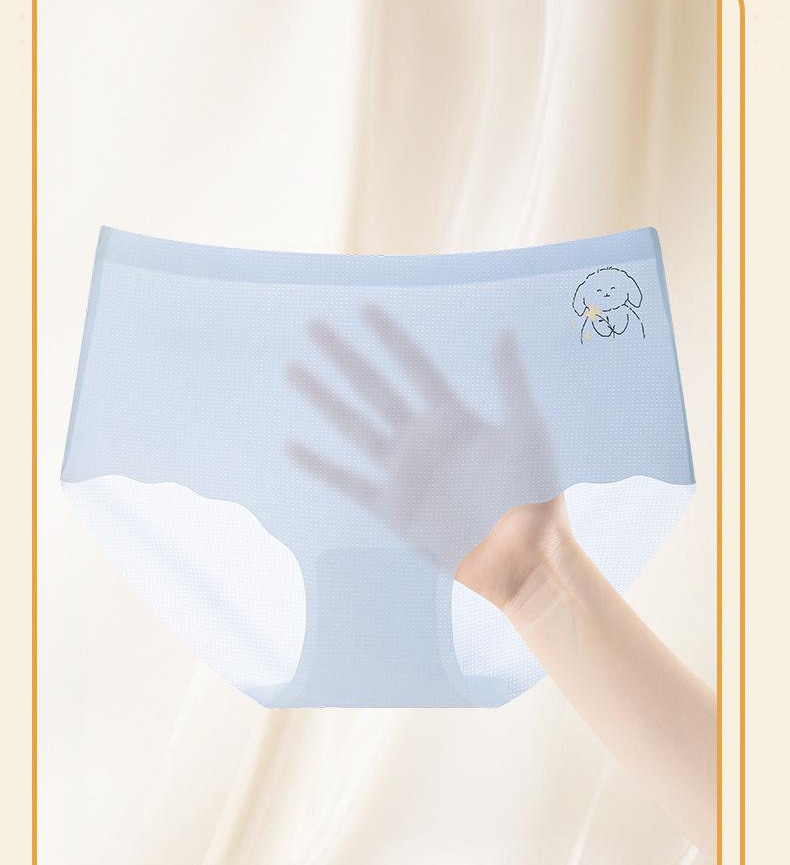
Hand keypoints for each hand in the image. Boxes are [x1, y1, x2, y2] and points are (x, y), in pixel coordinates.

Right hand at [286, 304, 569, 607]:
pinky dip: (320, 465)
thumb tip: (503, 329)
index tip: (364, 307)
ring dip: (323, 398)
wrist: (525, 557)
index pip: (414, 366)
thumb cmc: (537, 495)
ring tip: (293, 369)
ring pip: (353, 426)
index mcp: (455, 419)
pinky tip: (291, 446)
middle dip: (344, 357)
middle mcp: (423, 440)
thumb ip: (510, 381)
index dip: (390, 337)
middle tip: (313, 326)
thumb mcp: (528, 430)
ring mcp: (405, 474)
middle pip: (374, 388)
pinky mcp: (393, 510)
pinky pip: (348, 482)